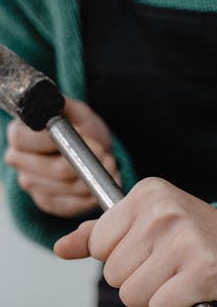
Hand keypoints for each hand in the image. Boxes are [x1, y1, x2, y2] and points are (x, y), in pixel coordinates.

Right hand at [4, 97, 119, 216]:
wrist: (90, 154)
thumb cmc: (81, 131)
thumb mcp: (77, 112)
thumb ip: (65, 107)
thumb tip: (53, 102)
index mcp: (18, 134)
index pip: (24, 140)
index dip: (57, 140)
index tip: (84, 136)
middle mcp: (18, 161)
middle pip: (55, 169)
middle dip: (86, 162)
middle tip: (106, 154)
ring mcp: (31, 185)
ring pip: (69, 187)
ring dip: (95, 177)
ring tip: (107, 165)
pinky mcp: (47, 203)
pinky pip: (74, 204)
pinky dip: (93, 194)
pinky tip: (99, 182)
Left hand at [54, 177, 216, 306]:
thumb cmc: (195, 237)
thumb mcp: (145, 223)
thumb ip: (101, 234)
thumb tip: (62, 248)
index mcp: (147, 193)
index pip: (98, 246)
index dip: (120, 258)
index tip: (149, 251)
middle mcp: (164, 212)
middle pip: (114, 275)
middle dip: (138, 280)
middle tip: (169, 267)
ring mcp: (185, 240)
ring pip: (133, 295)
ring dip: (155, 297)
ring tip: (180, 278)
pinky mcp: (204, 270)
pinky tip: (190, 292)